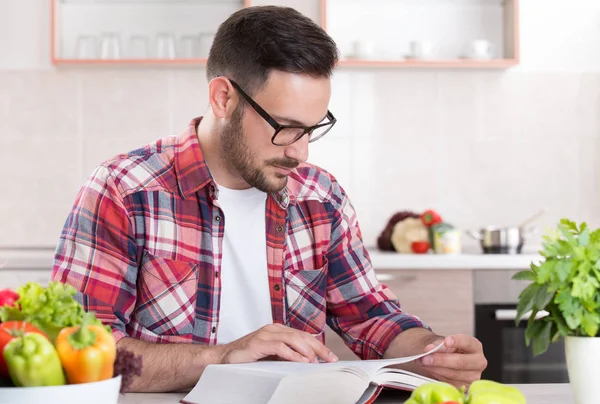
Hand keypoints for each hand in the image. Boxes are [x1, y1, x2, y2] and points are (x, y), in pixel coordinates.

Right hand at [219, 324, 338, 364]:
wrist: (224, 358)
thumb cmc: (248, 357)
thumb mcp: (272, 356)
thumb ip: (287, 355)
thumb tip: (308, 362)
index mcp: (278, 331)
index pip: (303, 336)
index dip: (319, 346)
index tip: (330, 357)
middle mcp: (274, 329)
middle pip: (302, 336)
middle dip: (318, 348)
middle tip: (330, 359)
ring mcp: (266, 334)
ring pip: (293, 338)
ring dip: (306, 350)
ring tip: (315, 361)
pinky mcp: (258, 343)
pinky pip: (279, 347)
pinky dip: (292, 354)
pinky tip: (299, 361)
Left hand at [419, 334, 486, 389]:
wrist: (448, 359)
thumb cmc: (448, 350)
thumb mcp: (444, 344)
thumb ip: (438, 346)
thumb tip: (429, 349)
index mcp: (475, 346)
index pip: (468, 342)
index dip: (457, 341)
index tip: (446, 341)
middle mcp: (479, 362)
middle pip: (460, 362)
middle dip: (441, 360)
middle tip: (426, 358)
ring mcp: (474, 376)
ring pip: (454, 374)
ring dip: (436, 369)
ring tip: (424, 363)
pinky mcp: (466, 386)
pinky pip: (450, 383)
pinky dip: (438, 376)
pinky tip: (431, 370)